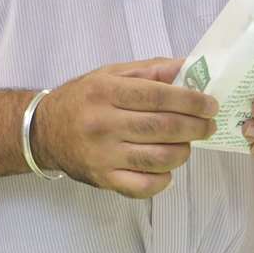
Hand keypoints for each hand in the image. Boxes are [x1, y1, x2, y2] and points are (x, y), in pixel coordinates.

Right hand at [31, 58, 219, 198]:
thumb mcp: (109, 74)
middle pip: (162, 127)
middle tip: (208, 125)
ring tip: (187, 144)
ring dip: (184, 151)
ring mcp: (102, 155)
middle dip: (195, 127)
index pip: (157, 96)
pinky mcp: (102, 179)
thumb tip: (189, 66)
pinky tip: (166, 167)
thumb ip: (150, 70)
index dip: (190, 101)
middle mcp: (102, 124)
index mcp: (104, 92)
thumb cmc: (82, 99)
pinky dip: (164, 178)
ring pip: (158, 158)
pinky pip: (144, 186)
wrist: (43, 131)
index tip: (210, 104)